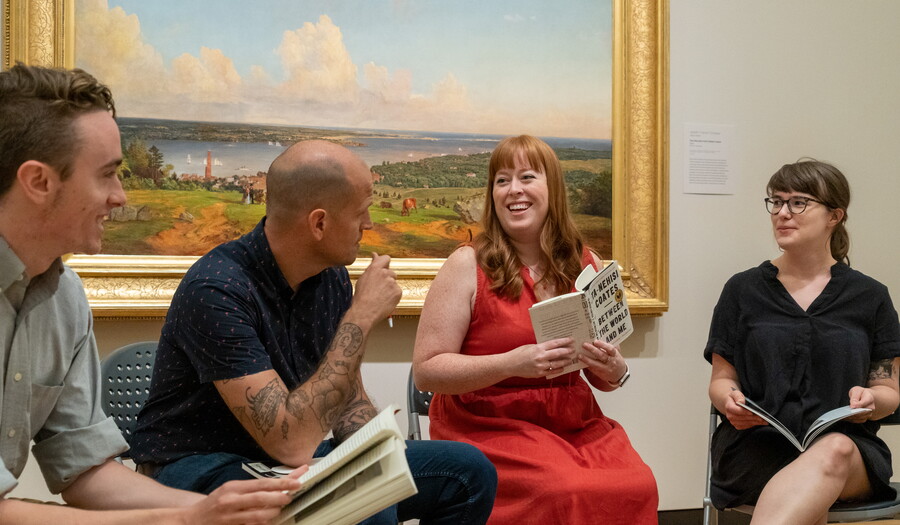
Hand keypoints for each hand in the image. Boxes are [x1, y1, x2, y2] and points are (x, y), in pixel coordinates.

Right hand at [180, 467, 305, 524]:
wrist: (192, 520)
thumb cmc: (216, 503)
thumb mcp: (230, 489)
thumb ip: (252, 487)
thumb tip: (280, 484)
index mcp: (233, 487)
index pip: (262, 483)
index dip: (282, 483)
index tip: (297, 482)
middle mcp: (231, 501)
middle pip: (261, 499)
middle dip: (280, 498)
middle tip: (289, 498)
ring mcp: (230, 518)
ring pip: (259, 516)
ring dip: (273, 513)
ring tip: (278, 509)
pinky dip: (263, 524)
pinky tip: (268, 521)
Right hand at [349, 252, 401, 325]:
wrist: (364, 312)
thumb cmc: (361, 297)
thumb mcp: (363, 278)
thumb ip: (372, 266)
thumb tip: (375, 255)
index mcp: (375, 268)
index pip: (386, 258)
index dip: (386, 263)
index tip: (384, 266)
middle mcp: (385, 273)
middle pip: (391, 273)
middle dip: (387, 279)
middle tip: (379, 289)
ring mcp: (392, 282)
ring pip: (394, 283)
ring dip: (390, 288)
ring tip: (380, 296)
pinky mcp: (398, 291)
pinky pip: (397, 291)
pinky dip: (393, 296)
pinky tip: (385, 300)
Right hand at [508, 337, 576, 377]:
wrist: (510, 365)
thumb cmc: (519, 353)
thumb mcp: (530, 346)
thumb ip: (540, 347)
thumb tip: (552, 346)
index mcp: (538, 348)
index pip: (554, 343)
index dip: (564, 341)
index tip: (571, 339)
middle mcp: (541, 357)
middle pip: (558, 353)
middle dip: (567, 351)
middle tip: (573, 350)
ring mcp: (540, 366)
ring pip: (557, 364)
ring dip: (565, 361)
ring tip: (571, 360)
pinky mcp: (539, 374)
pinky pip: (552, 372)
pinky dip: (558, 370)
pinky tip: (563, 368)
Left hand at [580, 340, 625, 383]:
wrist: (619, 375)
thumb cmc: (615, 360)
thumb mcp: (615, 353)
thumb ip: (609, 346)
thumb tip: (600, 336)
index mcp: (614, 355)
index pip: (610, 349)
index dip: (603, 345)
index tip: (595, 341)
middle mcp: (610, 362)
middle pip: (601, 355)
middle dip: (592, 350)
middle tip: (584, 344)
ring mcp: (605, 368)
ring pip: (595, 364)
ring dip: (586, 359)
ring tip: (579, 355)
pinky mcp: (600, 374)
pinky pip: (592, 369)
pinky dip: (586, 365)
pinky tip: (580, 362)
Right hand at [723, 389, 767, 429]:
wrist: (731, 403)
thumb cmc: (735, 398)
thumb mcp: (736, 393)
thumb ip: (738, 397)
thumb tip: (741, 402)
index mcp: (728, 407)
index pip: (736, 410)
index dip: (744, 412)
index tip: (752, 412)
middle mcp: (730, 416)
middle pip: (743, 418)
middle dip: (753, 418)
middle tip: (763, 418)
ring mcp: (733, 422)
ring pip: (746, 423)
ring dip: (755, 422)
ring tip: (764, 421)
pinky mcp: (737, 425)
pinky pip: (746, 426)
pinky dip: (753, 425)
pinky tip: (760, 423)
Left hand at [847, 386, 875, 422]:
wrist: (865, 397)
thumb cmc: (860, 393)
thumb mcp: (857, 391)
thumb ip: (855, 397)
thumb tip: (853, 406)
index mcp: (869, 399)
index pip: (864, 403)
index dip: (858, 405)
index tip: (851, 407)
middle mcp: (871, 408)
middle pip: (862, 413)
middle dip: (853, 413)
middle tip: (844, 414)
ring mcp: (868, 414)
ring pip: (859, 418)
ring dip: (851, 417)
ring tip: (842, 416)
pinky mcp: (864, 418)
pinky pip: (857, 420)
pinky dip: (851, 419)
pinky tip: (844, 418)